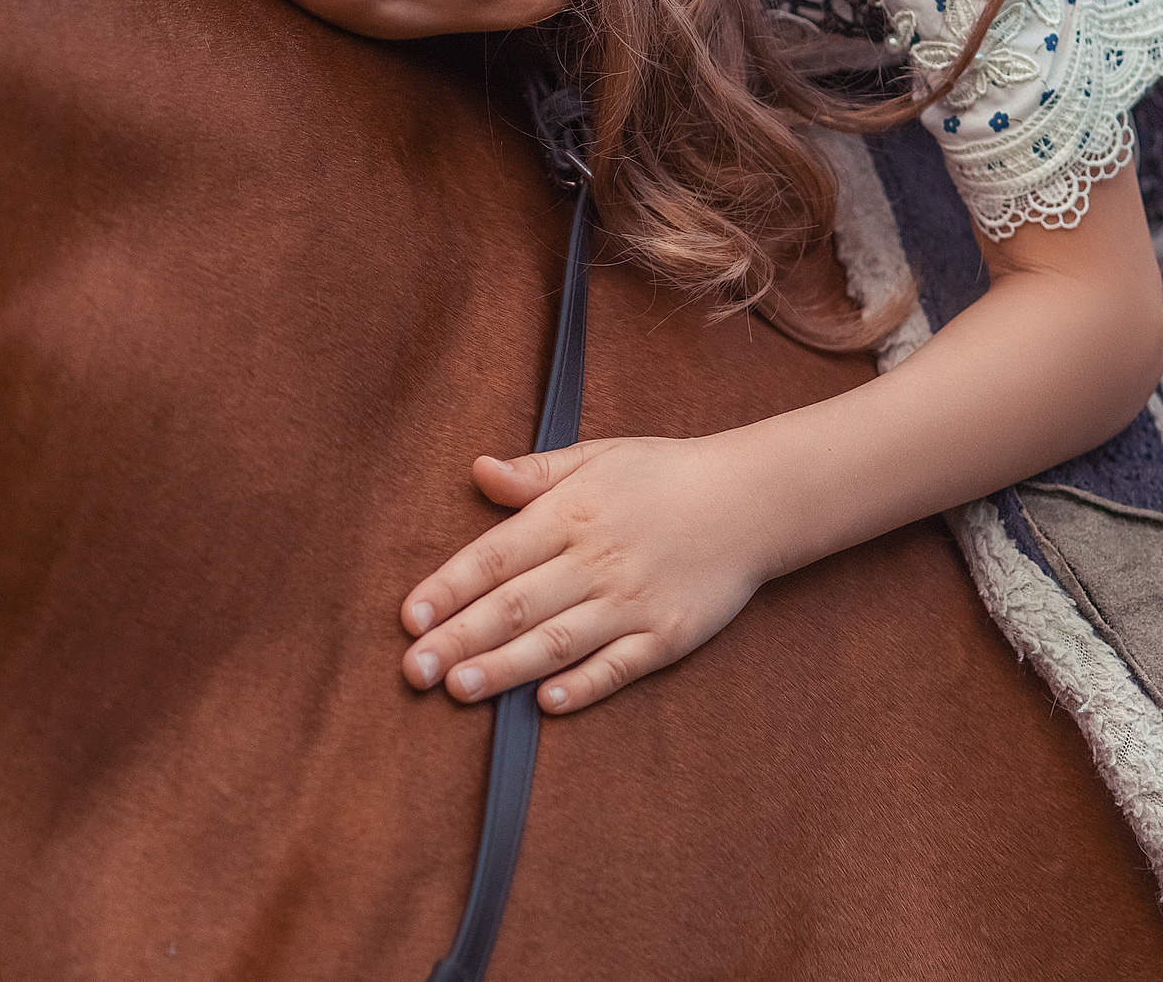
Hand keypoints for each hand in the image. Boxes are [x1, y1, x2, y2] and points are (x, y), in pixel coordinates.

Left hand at [399, 434, 771, 713]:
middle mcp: (597, 559)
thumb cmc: (663, 476)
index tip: (409, 617)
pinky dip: (584, 685)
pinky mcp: (669, 635)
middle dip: (460, 638)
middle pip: (517, 604)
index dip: (449, 587)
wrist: (753, 500)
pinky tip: (546, 705)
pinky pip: (620, 666)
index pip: (496, 555)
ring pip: (559, 640)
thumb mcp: (597, 456)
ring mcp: (634, 601)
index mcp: (573, 512)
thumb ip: (535, 473)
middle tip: (412, 671)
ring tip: (459, 688)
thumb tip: (477, 470)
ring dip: (506, 666)